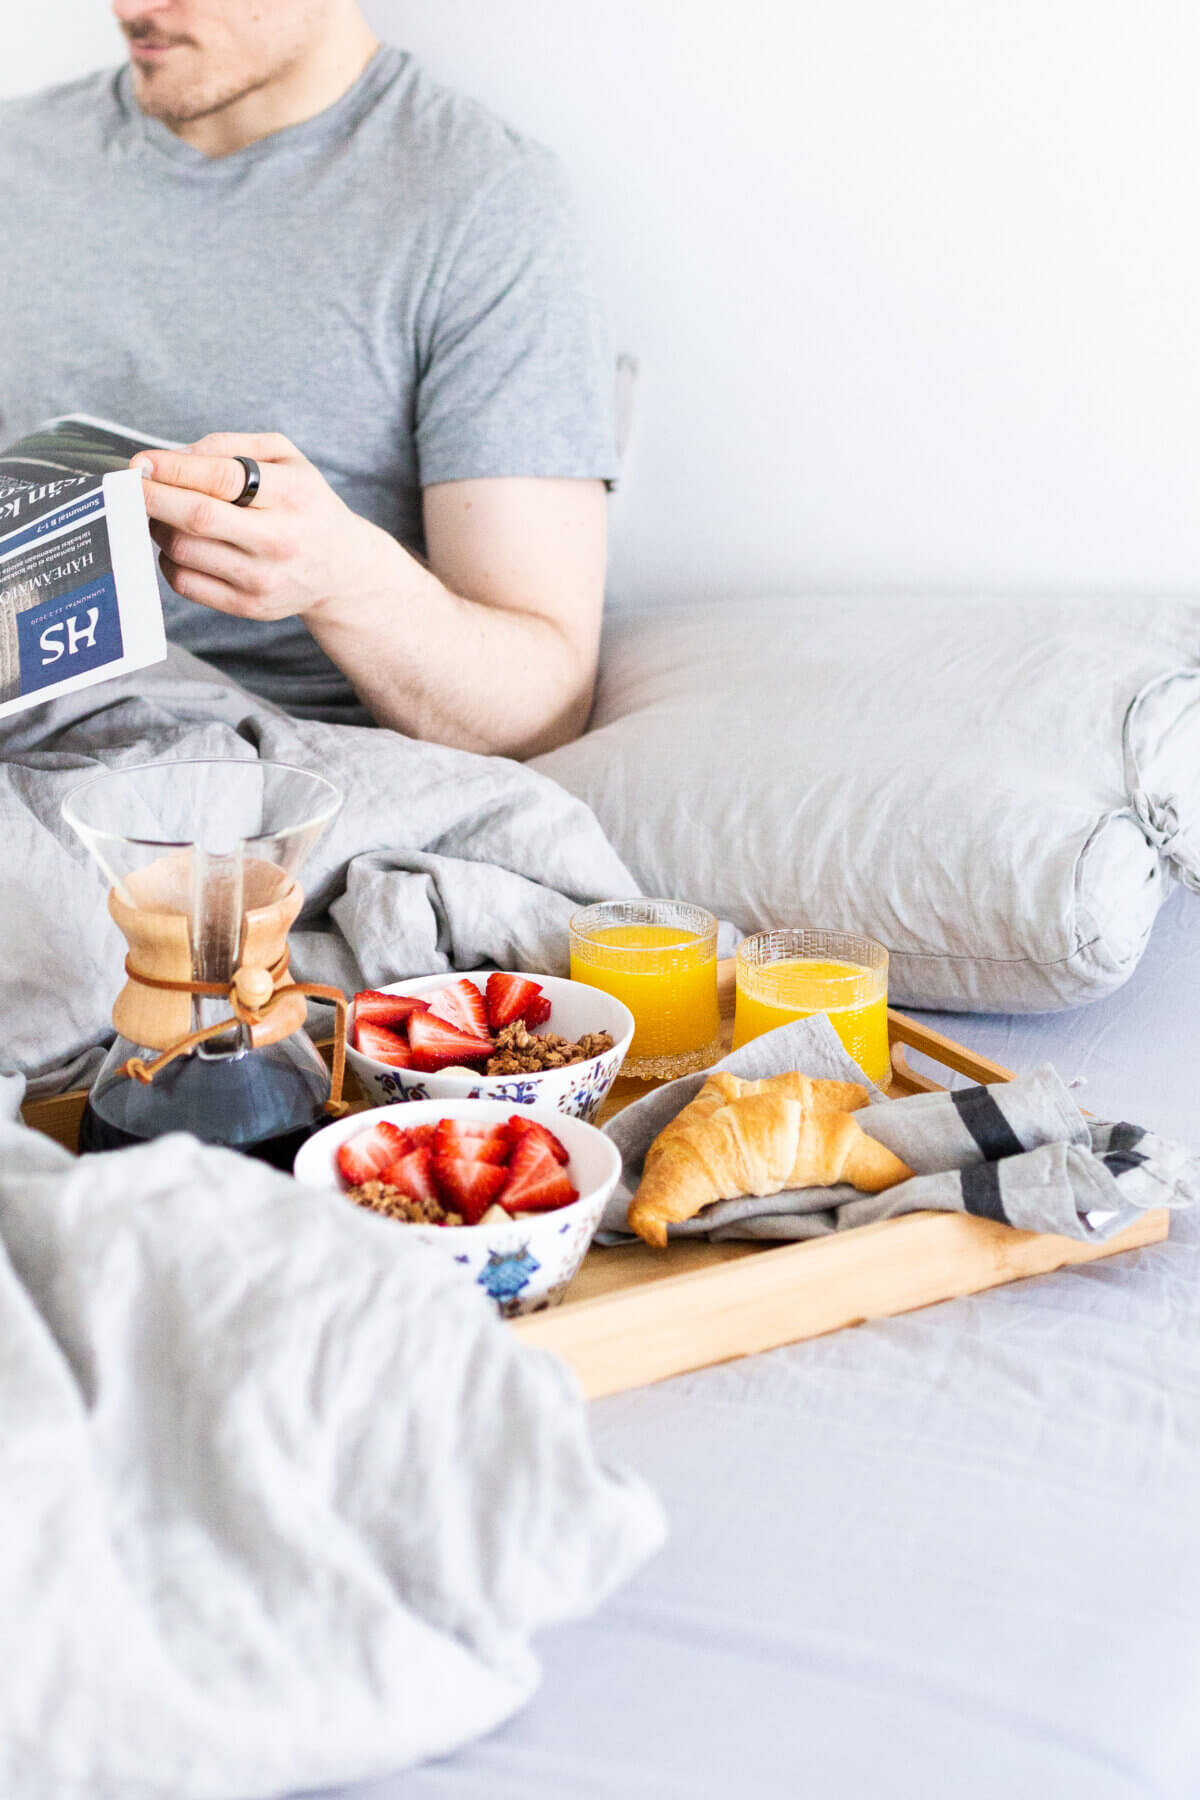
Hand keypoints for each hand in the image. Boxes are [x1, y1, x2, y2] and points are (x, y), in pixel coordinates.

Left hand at [131, 432, 371, 621]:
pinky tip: (179, 544)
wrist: (341, 569)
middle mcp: (280, 540)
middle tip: (131, 486)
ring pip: (184, 550)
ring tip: (162, 513)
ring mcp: (263, 579)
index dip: (172, 468)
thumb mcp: (287, 458)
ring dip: (159, 527)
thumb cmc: (305, 504)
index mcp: (292, 495)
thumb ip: (231, 447)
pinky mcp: (248, 607)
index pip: (221, 478)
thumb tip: (171, 458)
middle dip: (151, 497)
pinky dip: (168, 560)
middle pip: (197, 517)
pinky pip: (185, 583)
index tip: (141, 462)